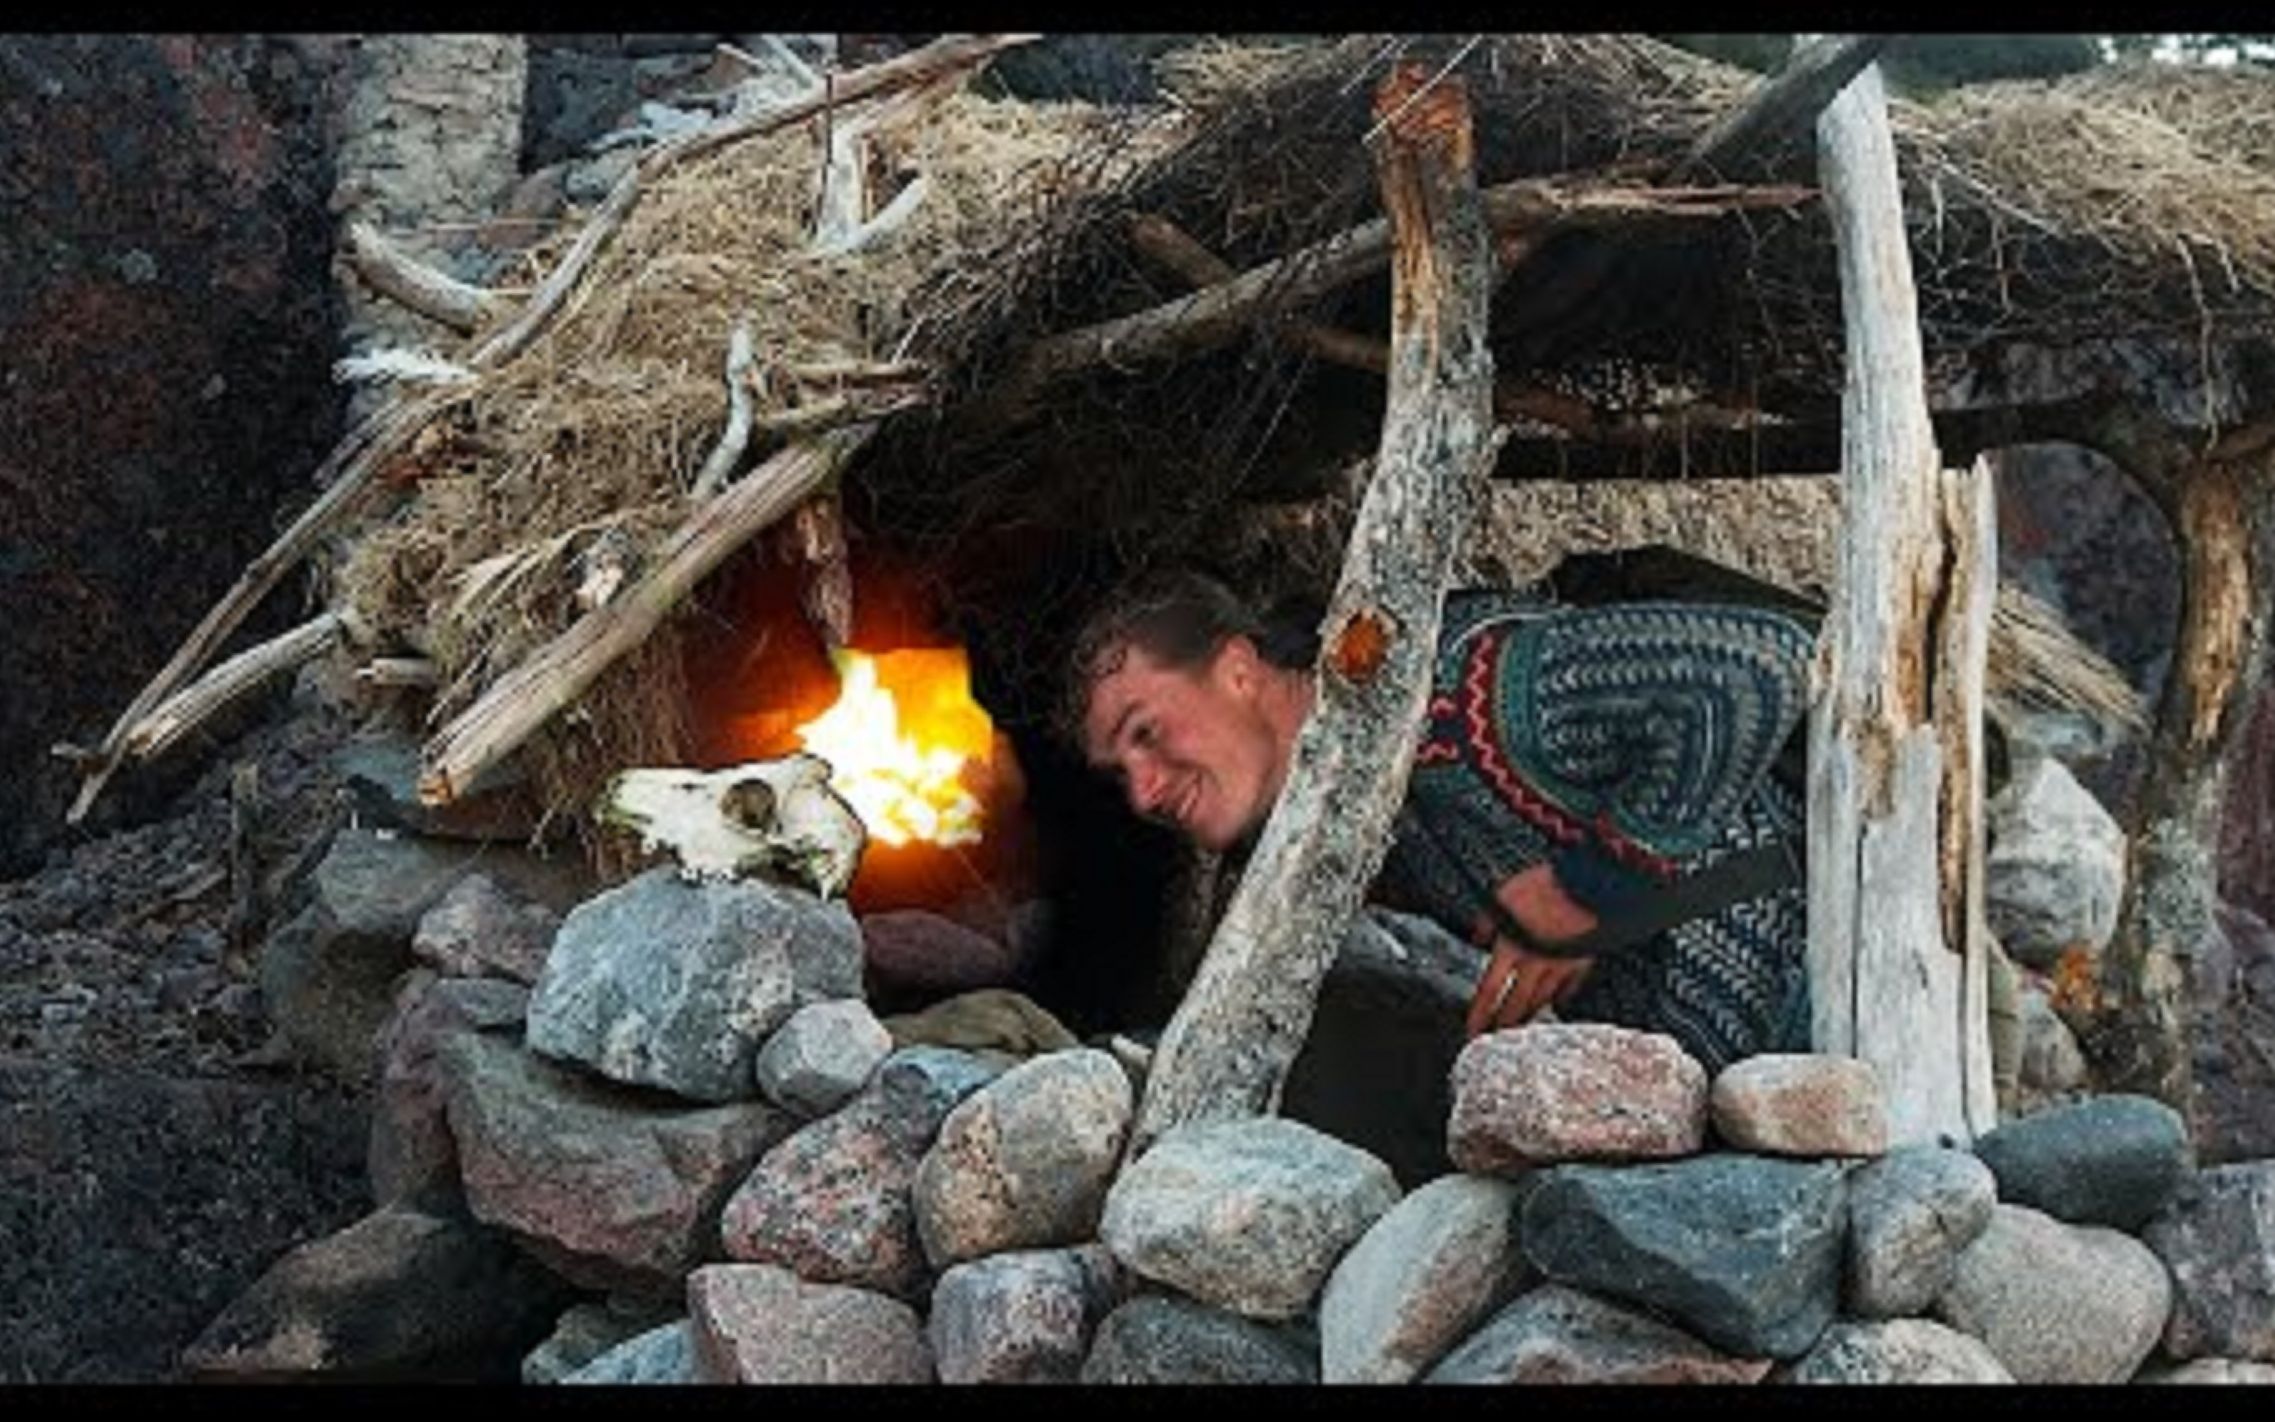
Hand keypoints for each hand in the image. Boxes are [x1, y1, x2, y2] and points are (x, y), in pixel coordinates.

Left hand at [1463, 863, 1599, 1036]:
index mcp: (1511, 947)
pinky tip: (1557, 1004)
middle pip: (1516, 1003)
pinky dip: (1561, 998)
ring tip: (1520, 1026)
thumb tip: (1478, 936)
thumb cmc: (1547, 885)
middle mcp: (1535, 963)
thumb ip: (1487, 920)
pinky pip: (1570, 987)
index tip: (1473, 1031)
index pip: (1490, 990)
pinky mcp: (1583, 960)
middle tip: (1495, 1038)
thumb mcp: (1503, 895)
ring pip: (1542, 999)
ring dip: (1529, 1014)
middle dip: (1503, 1024)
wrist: (1589, 884)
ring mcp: (1561, 965)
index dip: (1479, 1013)